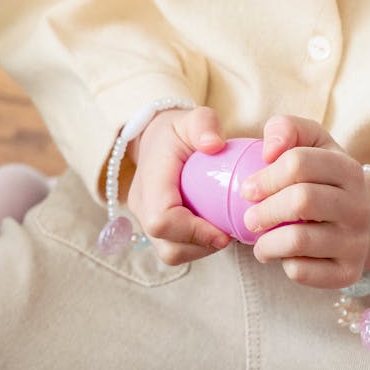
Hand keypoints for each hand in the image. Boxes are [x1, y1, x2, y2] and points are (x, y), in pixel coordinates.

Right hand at [127, 106, 231, 264]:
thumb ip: (205, 125)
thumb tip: (214, 145)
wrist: (156, 139)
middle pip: (166, 245)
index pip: (162, 219)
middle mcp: (141, 203)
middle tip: (228, 232)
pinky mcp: (153, 226)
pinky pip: (173, 247)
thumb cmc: (179, 130)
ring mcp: (144, 217)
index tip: (224, 232)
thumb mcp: (194, 117)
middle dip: (201, 246)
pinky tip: (212, 229)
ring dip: (199, 249)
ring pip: (169, 252)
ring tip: (221, 231)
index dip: (194, 232)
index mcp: (151, 178)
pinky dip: (195, 246)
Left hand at [239, 114, 369, 288]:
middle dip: (264, 209)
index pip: (299, 163)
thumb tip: (268, 150)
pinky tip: (280, 255)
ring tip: (257, 238)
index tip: (247, 188)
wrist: (362, 219)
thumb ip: (287, 128)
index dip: (266, 175)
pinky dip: (282, 263)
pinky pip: (303, 271)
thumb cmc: (324, 176)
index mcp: (348, 169)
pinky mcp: (347, 273)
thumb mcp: (312, 142)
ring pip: (299, 240)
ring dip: (266, 241)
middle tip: (248, 216)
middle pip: (300, 201)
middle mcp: (358, 206)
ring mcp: (356, 242)